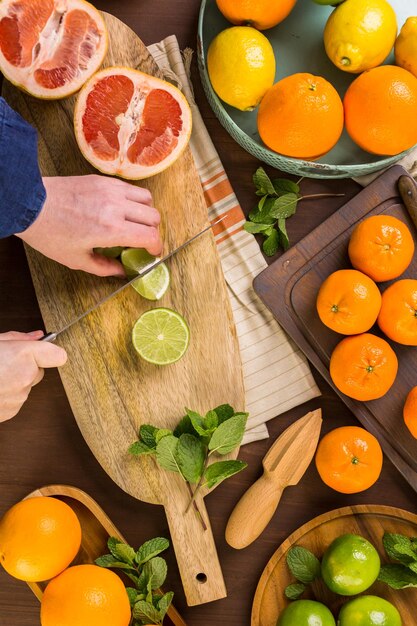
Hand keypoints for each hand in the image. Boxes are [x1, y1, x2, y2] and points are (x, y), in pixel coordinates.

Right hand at [0, 331, 66, 422]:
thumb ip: (18, 338)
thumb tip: (37, 336)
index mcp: (22, 356)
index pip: (58, 355)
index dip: (50, 352)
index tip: (45, 350)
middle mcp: (26, 377)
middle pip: (39, 370)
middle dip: (26, 367)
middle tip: (5, 363)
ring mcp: (19, 397)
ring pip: (26, 386)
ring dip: (15, 381)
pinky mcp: (12, 411)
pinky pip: (17, 399)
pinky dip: (7, 395)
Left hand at [18, 175, 161, 276]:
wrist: (30, 203)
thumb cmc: (50, 232)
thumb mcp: (76, 259)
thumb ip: (103, 267)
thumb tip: (121, 272)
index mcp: (111, 229)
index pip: (150, 236)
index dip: (156, 247)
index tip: (152, 253)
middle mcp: (116, 207)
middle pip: (154, 217)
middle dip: (153, 231)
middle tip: (143, 240)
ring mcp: (111, 190)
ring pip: (147, 198)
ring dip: (146, 212)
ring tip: (135, 222)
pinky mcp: (103, 180)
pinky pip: (130, 188)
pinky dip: (134, 200)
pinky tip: (122, 209)